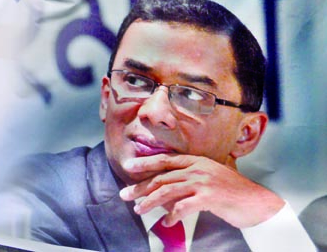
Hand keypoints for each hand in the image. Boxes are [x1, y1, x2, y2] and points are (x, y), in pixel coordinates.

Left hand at [118, 154, 284, 228]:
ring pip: (167, 190)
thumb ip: (187, 182)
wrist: (258, 203)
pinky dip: (172, 215)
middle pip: (162, 176)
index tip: (128, 166)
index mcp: (197, 160)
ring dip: (150, 201)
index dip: (145, 163)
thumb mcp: (207, 181)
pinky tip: (167, 222)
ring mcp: (204, 181)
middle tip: (125, 195)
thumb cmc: (231, 194)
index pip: (165, 160)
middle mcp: (198, 168)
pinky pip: (183, 206)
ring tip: (139, 210)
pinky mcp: (210, 197)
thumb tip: (161, 193)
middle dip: (140, 187)